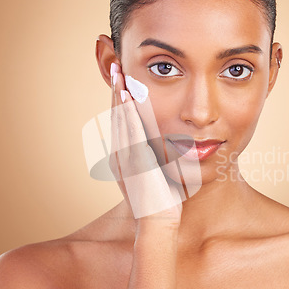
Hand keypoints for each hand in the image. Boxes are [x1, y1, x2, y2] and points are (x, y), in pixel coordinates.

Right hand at [109, 63, 182, 227]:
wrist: (160, 222)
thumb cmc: (164, 202)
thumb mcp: (160, 175)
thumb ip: (159, 158)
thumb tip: (173, 144)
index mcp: (126, 156)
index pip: (122, 121)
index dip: (120, 100)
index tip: (122, 80)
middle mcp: (121, 154)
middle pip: (116, 115)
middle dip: (115, 90)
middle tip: (115, 66)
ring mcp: (125, 156)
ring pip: (119, 119)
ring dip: (117, 94)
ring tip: (117, 72)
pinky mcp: (133, 159)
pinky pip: (128, 130)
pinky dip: (125, 111)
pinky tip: (126, 94)